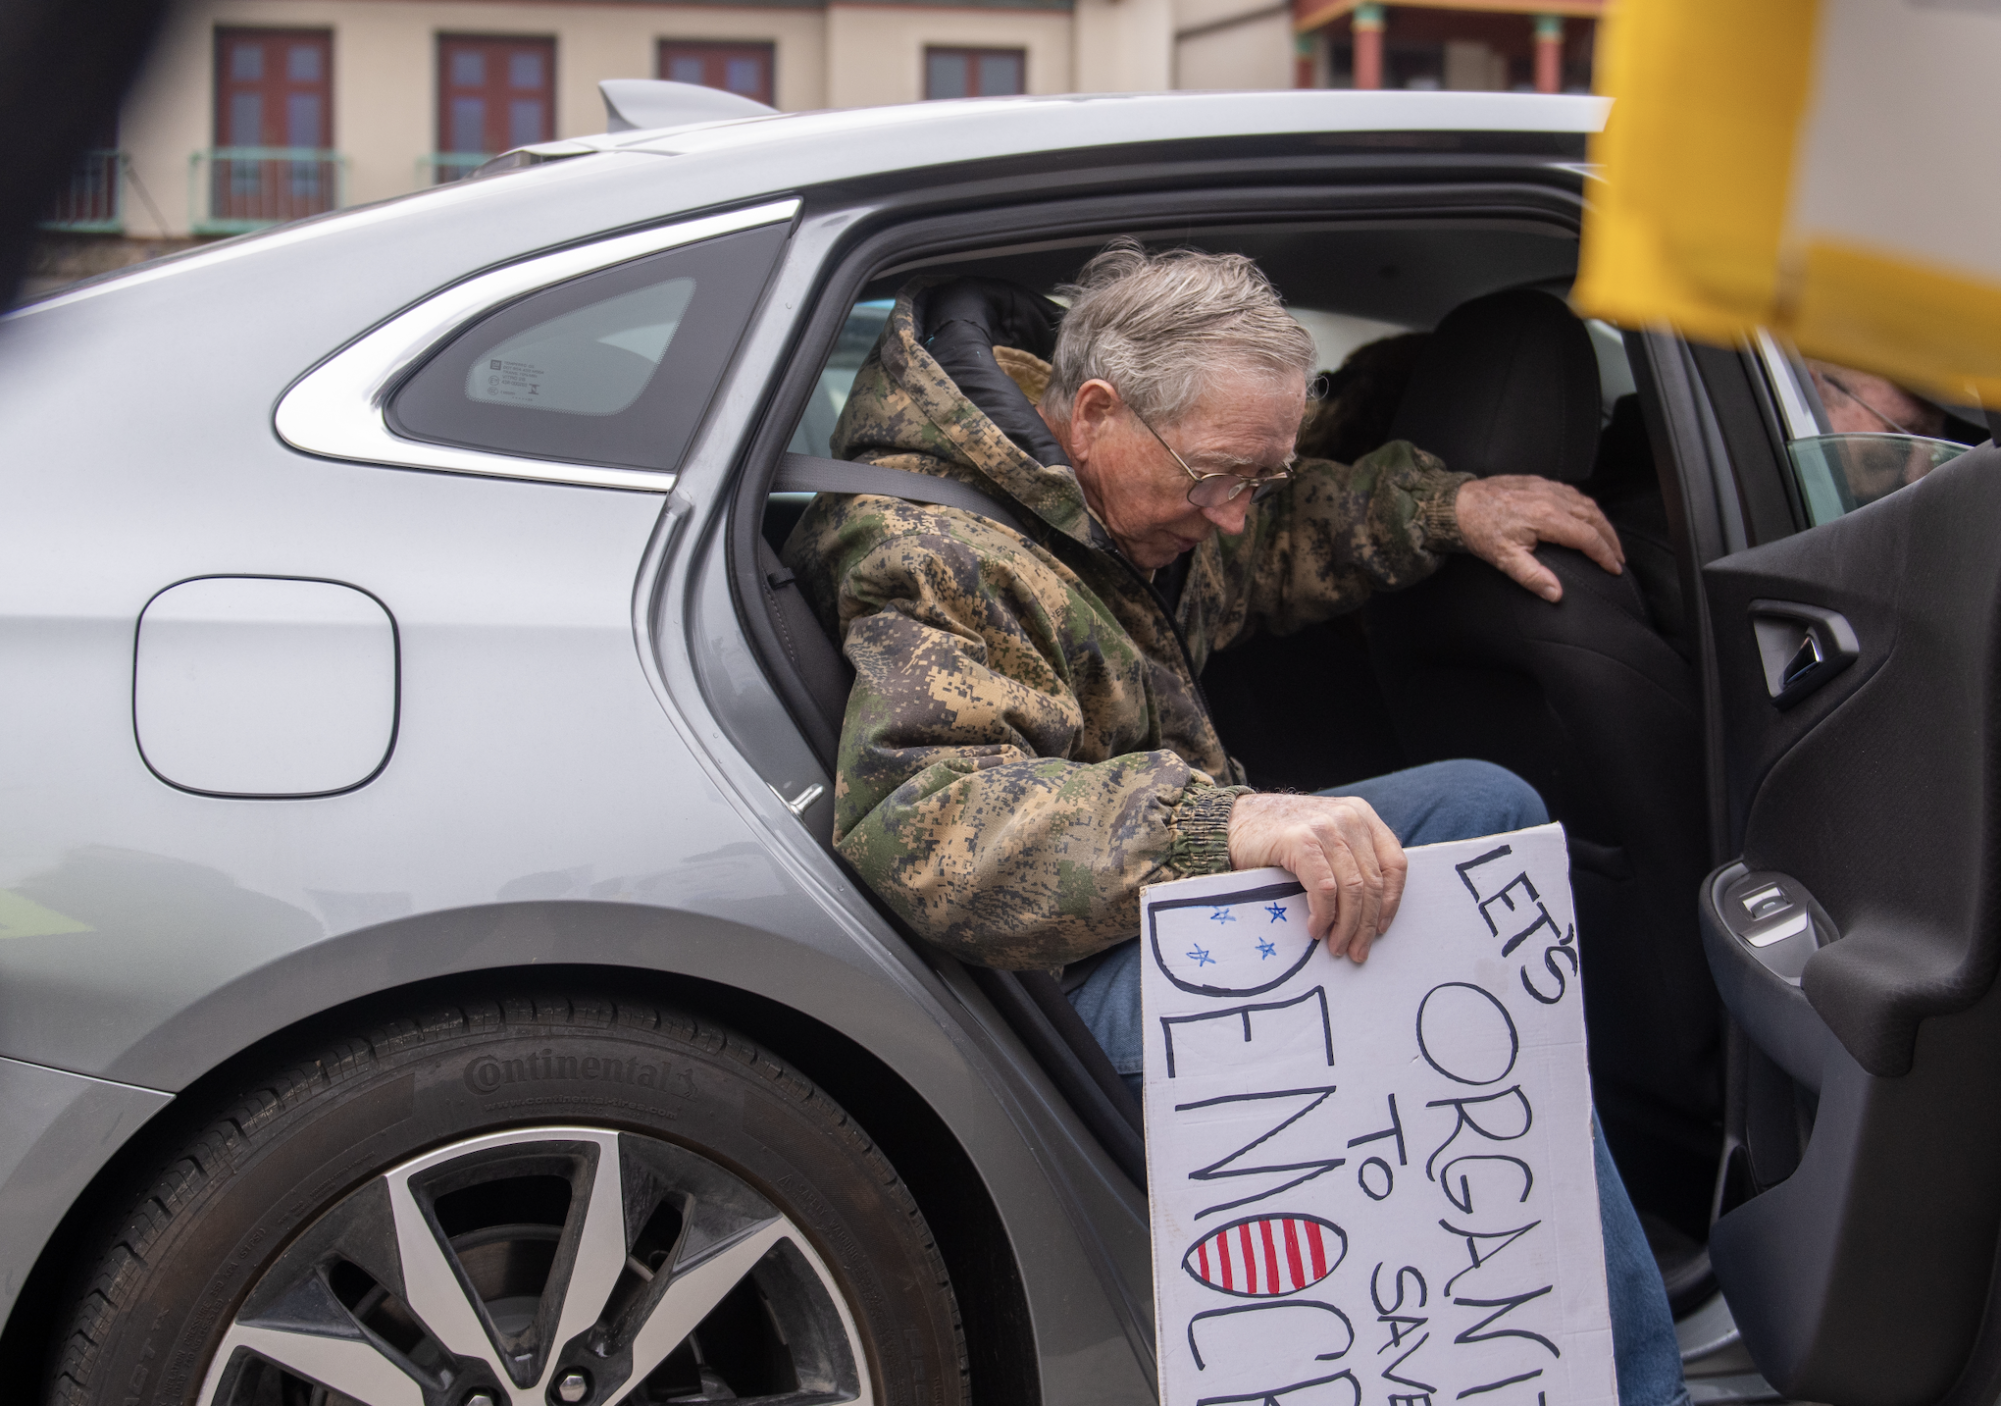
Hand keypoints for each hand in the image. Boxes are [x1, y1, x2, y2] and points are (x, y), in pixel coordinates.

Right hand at [1227, 793, 1407, 962]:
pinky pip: (1325, 889)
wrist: (1229, 822)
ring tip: (1336, 946)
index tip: (1381, 929)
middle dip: (1366, 924)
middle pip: (1373, 882)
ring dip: (1347, 926)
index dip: (1392, 901)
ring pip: (1352, 889)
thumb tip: (1373, 909)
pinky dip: (1323, 915)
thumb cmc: (1277, 837)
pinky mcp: (1300, 841)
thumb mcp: (1325, 837)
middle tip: (1356, 951)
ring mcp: (1324, 827)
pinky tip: (1316, 929)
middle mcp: (1348, 817)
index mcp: (1361, 815)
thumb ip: (1350, 856)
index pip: (1395, 864)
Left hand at [1454, 475, 1624, 603]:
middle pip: (1595, 518)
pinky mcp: (1540, 482)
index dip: (1605, 555)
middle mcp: (1552, 498)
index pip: (1588, 537)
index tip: (1615, 568)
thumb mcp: (1504, 559)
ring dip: (1602, 522)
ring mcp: (1547, 487)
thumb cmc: (1480, 530)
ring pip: (1587, 503)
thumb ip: (1533, 577)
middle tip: (1619, 557)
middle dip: (1611, 539)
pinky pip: (1573, 493)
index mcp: (1547, 517)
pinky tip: (1588, 517)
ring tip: (1609, 540)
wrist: (1459, 504)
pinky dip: (1587, 507)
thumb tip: (1556, 594)